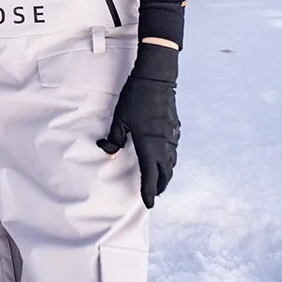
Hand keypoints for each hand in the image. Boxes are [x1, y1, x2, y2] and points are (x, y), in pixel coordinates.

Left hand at [97, 43, 180, 208]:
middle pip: (165, 173)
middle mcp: (164, 144)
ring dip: (165, 174)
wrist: (157, 78)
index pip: (150, 175)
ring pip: (171, 163)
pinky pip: (173, 151)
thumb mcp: (120, 117)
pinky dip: (168, 160)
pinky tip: (162, 157)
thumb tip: (107, 150)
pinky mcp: (175, 128)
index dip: (149, 191)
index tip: (149, 204)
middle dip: (158, 185)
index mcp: (149, 144)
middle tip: (152, 193)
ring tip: (157, 179)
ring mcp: (172, 136)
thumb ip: (114, 137)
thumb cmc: (136, 97)